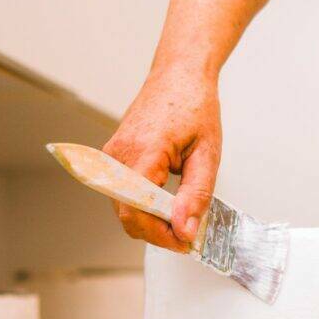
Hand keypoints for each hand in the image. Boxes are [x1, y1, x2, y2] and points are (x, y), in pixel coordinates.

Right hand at [100, 67, 221, 252]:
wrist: (178, 76)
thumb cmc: (194, 106)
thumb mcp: (207, 153)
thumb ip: (196, 194)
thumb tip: (184, 229)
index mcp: (143, 151)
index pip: (137, 210)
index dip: (160, 234)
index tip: (185, 241)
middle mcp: (118, 155)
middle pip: (127, 214)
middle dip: (157, 231)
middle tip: (187, 233)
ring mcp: (110, 156)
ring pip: (122, 207)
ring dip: (150, 220)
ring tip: (180, 216)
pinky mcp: (112, 158)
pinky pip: (122, 194)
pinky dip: (143, 205)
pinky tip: (166, 202)